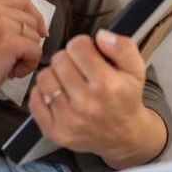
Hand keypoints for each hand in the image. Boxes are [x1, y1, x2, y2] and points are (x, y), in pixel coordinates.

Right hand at [0, 0, 46, 110]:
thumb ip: (2, 20)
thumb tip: (36, 27)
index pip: (23, 0)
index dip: (35, 17)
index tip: (38, 33)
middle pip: (32, 20)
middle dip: (29, 41)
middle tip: (12, 59)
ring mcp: (1, 23)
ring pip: (35, 37)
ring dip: (27, 56)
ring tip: (7, 67)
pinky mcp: (9, 41)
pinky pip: (36, 51)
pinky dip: (28, 66)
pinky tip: (11, 73)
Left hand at [28, 30, 165, 167]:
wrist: (124, 136)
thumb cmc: (126, 100)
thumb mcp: (136, 69)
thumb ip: (122, 46)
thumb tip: (100, 36)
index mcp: (106, 84)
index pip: (77, 46)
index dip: (82, 44)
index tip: (87, 52)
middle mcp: (86, 103)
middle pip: (59, 59)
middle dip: (68, 58)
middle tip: (78, 67)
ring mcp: (68, 119)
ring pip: (44, 78)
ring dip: (54, 74)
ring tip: (67, 80)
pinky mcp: (54, 131)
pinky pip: (34, 101)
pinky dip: (43, 93)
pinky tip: (57, 94)